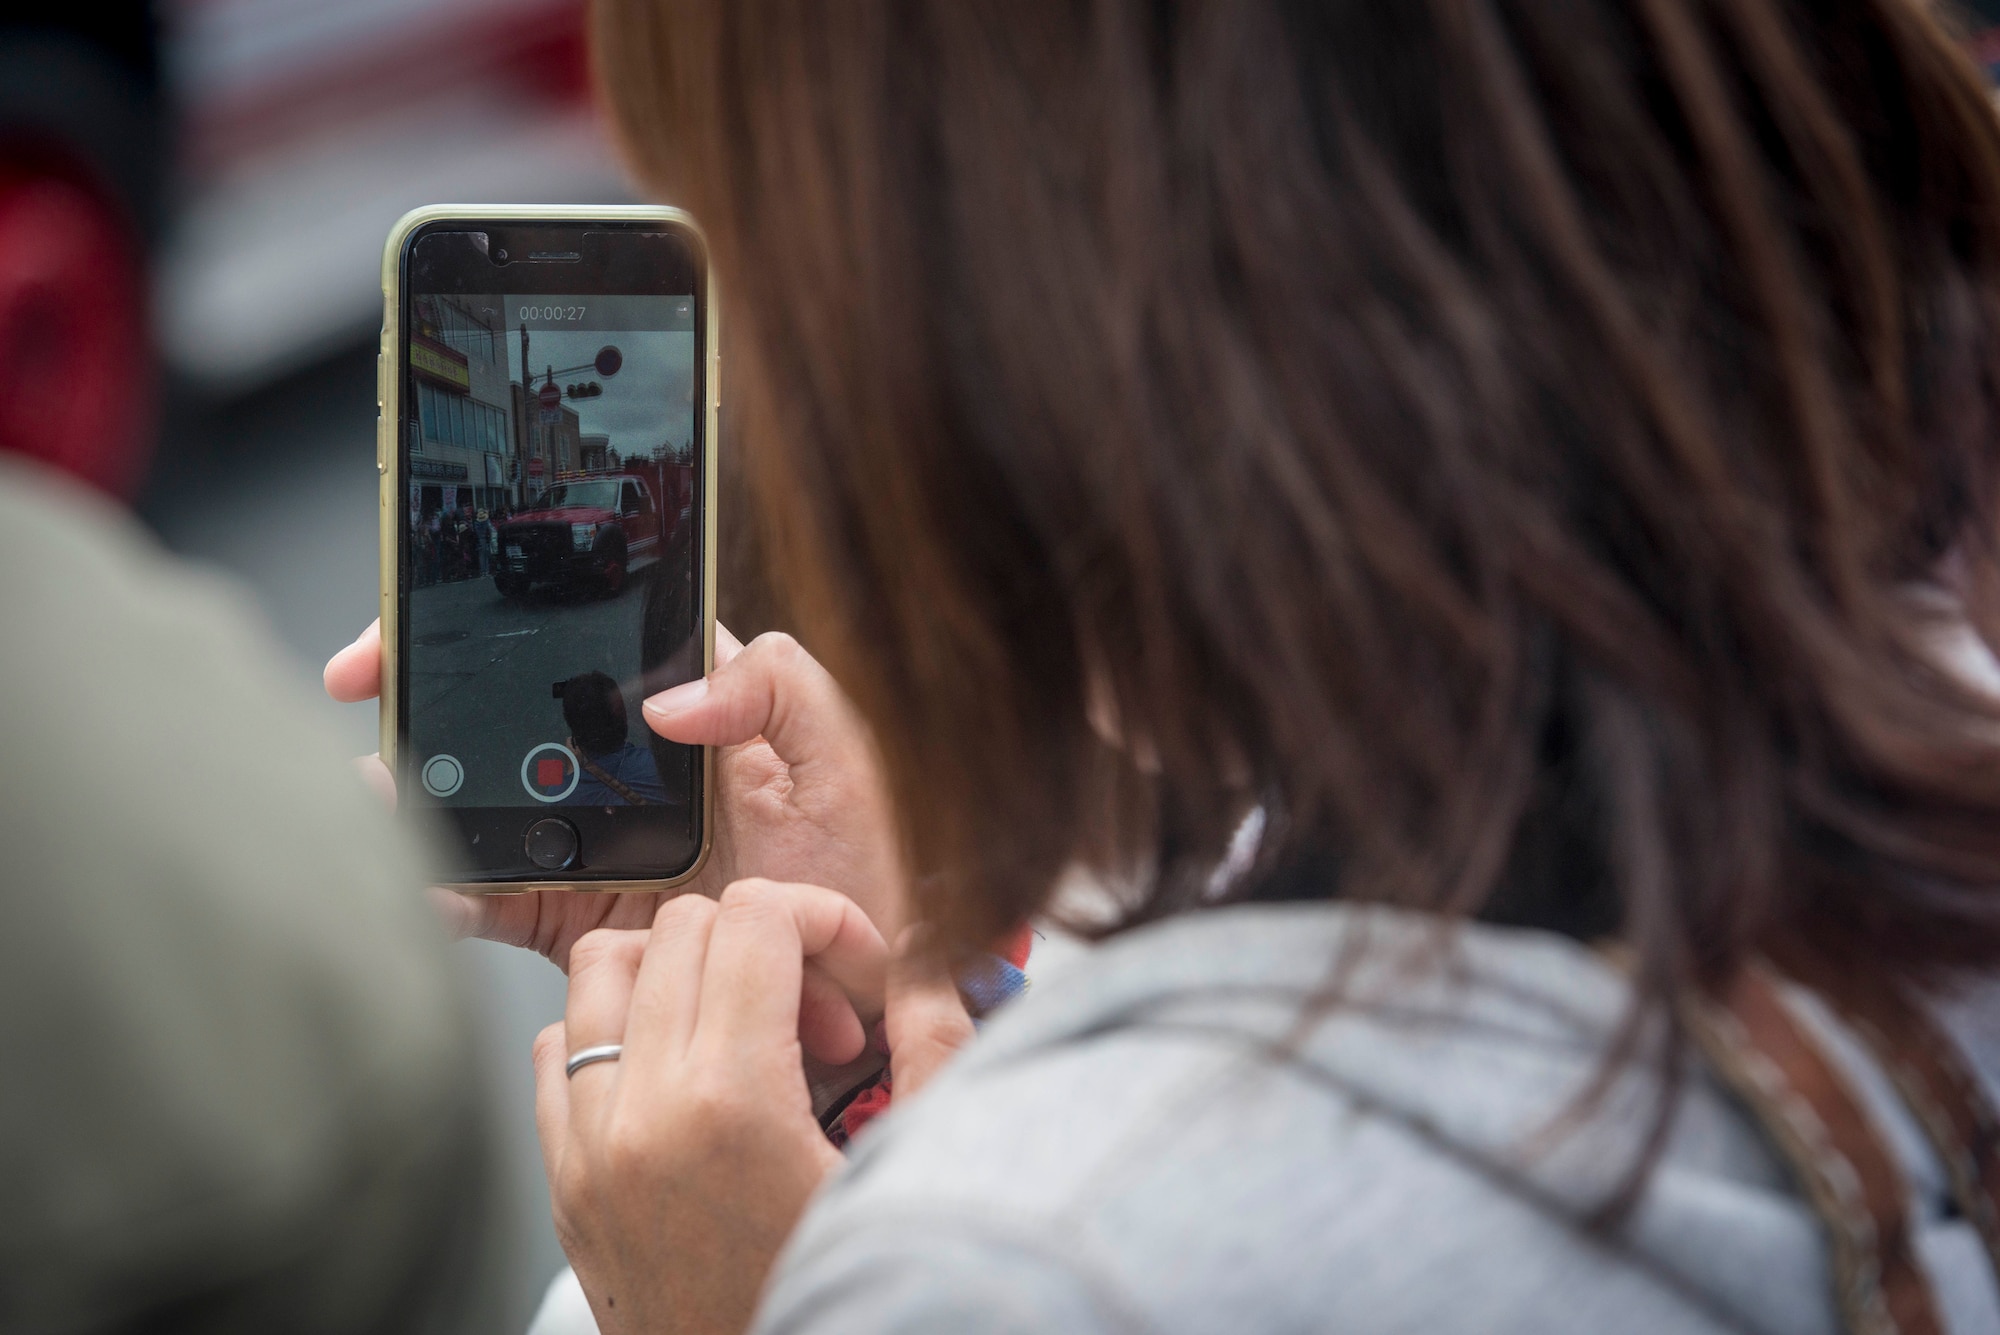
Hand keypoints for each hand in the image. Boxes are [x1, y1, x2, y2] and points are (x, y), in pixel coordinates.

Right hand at [325, 621, 904, 969]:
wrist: (875, 995)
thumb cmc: (877, 866)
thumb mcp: (845, 756)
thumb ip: (778, 691)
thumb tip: (672, 698)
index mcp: (692, 710)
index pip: (581, 639)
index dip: (501, 622)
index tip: (434, 621)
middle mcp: (634, 771)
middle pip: (514, 721)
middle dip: (432, 704)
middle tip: (372, 695)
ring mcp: (601, 845)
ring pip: (491, 809)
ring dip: (425, 797)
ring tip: (379, 790)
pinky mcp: (587, 921)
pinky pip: (502, 901)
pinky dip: (454, 895)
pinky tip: (429, 885)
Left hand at [534, 881, 972, 1334]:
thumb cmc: (832, 1301)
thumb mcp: (911, 1171)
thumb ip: (934, 1043)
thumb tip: (928, 954)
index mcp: (730, 1104)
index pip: (756, 915)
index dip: (826, 923)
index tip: (859, 979)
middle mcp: (641, 1118)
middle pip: (686, 926)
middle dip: (768, 948)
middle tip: (822, 1024)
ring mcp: (589, 1152)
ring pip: (601, 968)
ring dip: (682, 973)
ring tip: (746, 1032)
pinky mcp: (565, 1187)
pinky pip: (555, 1052)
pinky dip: (615, 1034)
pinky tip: (683, 1077)